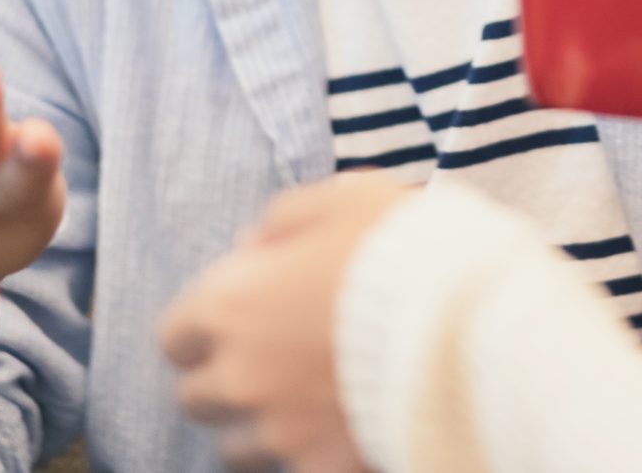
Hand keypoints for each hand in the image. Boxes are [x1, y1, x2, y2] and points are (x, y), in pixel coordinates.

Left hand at [160, 174, 419, 472]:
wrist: (467, 323)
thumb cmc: (405, 250)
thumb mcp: (346, 196)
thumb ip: (286, 216)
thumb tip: (251, 245)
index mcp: (234, 304)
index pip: (174, 335)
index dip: (201, 328)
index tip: (233, 322)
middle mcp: (242, 375)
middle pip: (194, 398)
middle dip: (223, 381)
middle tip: (269, 363)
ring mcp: (279, 431)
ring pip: (234, 448)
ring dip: (260, 426)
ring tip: (303, 403)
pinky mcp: (320, 466)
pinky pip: (291, 469)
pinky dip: (307, 452)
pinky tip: (337, 427)